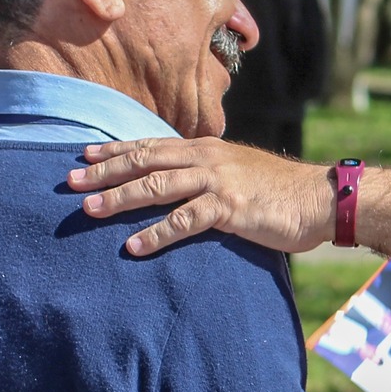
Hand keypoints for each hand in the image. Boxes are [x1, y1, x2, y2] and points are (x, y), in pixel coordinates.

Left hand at [69, 138, 334, 255]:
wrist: (321, 198)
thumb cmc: (279, 192)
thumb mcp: (238, 173)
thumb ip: (208, 176)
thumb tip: (180, 186)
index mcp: (207, 149)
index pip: (152, 145)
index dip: (115, 150)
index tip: (83, 156)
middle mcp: (207, 159)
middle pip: (146, 162)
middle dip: (105, 172)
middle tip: (69, 182)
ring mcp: (218, 181)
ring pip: (158, 187)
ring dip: (120, 198)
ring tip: (89, 210)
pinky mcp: (230, 208)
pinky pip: (185, 221)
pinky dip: (156, 234)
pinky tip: (134, 246)